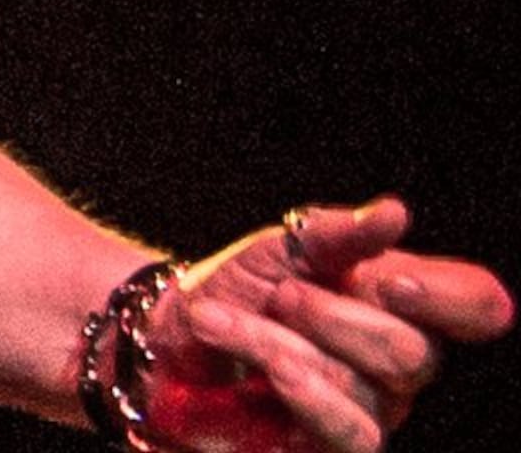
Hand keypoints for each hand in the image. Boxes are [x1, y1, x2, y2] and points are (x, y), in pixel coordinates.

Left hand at [140, 196, 511, 450]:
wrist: (165, 339)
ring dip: (284, 346)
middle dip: (333, 317)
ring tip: (224, 322)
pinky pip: (353, 434)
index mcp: (402, 303)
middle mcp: (399, 362)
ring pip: (368, 390)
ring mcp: (373, 407)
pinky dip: (306, 395)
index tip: (387, 279)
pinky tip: (271, 372)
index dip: (451, 297)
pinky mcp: (334, 444)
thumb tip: (394, 213)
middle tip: (278, 295)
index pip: (478, 304)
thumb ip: (336, 235)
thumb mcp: (277, 250)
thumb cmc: (234, 291)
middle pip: (414, 352)